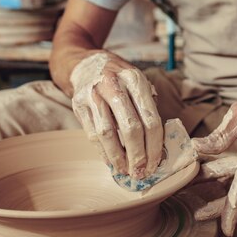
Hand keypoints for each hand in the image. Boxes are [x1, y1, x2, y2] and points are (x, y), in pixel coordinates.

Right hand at [70, 52, 163, 178]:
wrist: (86, 64)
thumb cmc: (120, 80)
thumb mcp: (138, 84)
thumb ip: (148, 108)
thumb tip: (158, 146)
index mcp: (135, 79)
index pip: (150, 119)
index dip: (155, 146)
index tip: (155, 164)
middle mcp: (114, 84)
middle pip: (130, 128)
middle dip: (138, 155)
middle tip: (141, 173)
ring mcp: (93, 94)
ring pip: (108, 134)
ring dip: (118, 157)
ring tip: (126, 170)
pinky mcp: (78, 104)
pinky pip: (92, 134)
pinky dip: (103, 152)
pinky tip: (111, 161)